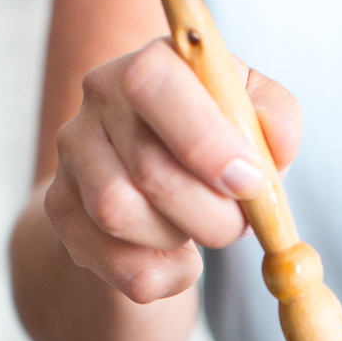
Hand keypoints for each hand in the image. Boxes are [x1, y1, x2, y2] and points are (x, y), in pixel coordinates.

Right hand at [44, 39, 301, 303]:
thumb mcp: (254, 116)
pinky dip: (168, 277)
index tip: (249, 182)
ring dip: (182, 238)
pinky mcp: (63, 213)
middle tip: (241, 224)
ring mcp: (71, 158)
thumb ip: (276, 119)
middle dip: (214, 213)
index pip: (152, 85)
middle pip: (148, 169)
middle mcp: (97, 102)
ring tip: (204, 228)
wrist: (156, 179)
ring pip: (120, 216)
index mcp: (149, 63)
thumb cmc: (217, 139)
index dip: (205, 142)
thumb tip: (278, 141)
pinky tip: (181, 257)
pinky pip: (121, 266)